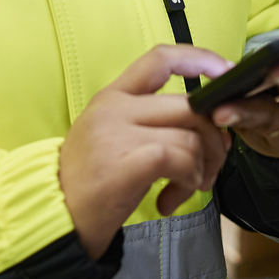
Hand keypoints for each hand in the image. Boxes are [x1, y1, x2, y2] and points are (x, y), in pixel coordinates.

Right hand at [58, 44, 234, 258]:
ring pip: (192, 135)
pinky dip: (188, 180)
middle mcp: (115, 107)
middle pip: (190, 104)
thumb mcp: (110, 138)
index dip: (199, 59)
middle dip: (215, 138)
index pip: (161, 58)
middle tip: (210, 168)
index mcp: (112, 96)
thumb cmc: (88, 186)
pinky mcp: (129, 161)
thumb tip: (207, 122)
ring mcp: (120, 132)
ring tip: (183, 190)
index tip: (226, 73)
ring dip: (200, 169)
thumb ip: (150, 122)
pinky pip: (182, 159)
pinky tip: (170, 200)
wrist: (53, 220)